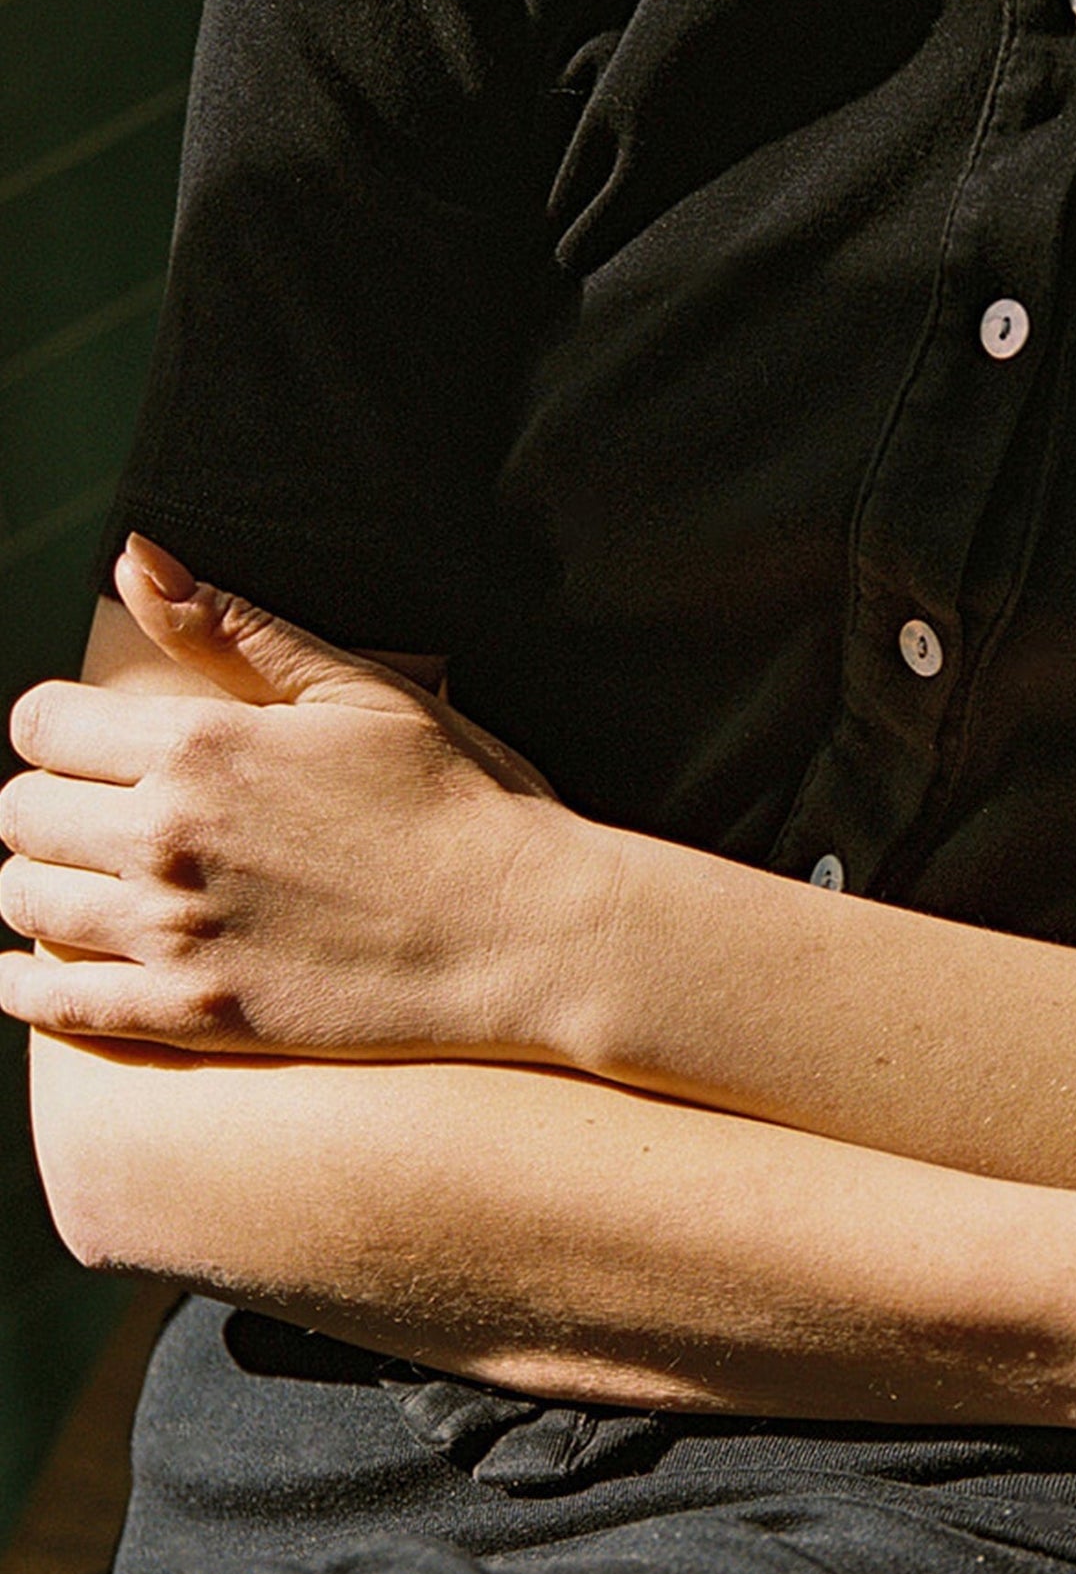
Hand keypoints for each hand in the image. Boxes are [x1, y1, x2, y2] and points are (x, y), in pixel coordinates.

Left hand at [0, 539, 595, 1060]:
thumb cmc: (460, 800)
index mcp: (200, 743)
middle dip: (46, 808)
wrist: (526, 930)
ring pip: (23, 904)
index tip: (88, 750)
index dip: (58, 731)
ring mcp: (174, 931)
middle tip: (92, 820)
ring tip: (78, 887)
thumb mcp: (358, 691)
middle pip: (20, 814)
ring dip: (33, 890)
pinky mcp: (194, 1015)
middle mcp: (166, 834)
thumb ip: (234, 629)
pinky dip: (23, 990)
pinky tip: (31, 977)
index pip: (42, 725)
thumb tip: (132, 558)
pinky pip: (55, 1007)